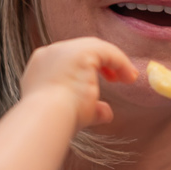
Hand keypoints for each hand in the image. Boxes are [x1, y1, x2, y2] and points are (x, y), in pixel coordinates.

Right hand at [20, 37, 136, 128]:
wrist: (47, 119)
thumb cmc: (55, 122)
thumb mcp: (73, 113)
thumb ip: (90, 109)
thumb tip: (105, 113)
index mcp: (41, 67)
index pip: (68, 60)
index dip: (85, 69)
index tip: (99, 81)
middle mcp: (51, 54)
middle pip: (81, 49)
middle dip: (100, 62)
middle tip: (115, 78)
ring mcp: (64, 50)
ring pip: (95, 48)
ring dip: (114, 61)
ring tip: (127, 78)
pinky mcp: (81, 52)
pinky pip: (107, 52)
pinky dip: (120, 62)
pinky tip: (129, 77)